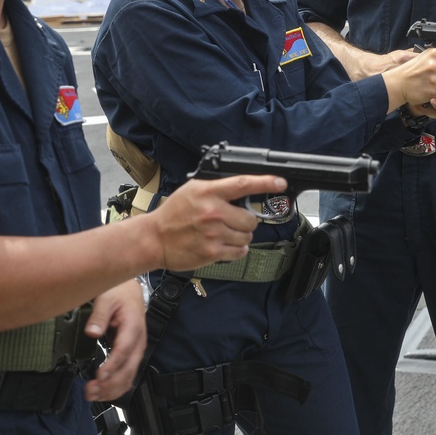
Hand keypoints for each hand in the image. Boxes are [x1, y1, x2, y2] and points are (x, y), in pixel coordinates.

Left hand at [82, 279, 145, 401]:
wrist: (130, 293)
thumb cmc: (120, 295)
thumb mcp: (106, 299)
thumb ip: (99, 316)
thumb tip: (92, 332)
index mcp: (133, 327)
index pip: (124, 350)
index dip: (112, 365)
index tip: (100, 375)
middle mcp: (138, 342)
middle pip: (128, 369)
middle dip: (110, 384)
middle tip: (91, 389)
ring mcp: (137, 351)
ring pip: (129, 377)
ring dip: (111, 390)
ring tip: (92, 394)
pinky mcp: (132, 356)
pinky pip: (127, 377)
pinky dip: (115, 388)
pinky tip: (103, 393)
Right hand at [146, 175, 273, 269]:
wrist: (155, 238)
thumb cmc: (173, 214)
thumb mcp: (192, 190)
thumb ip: (216, 188)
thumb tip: (241, 188)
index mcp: (208, 192)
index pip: (243, 184)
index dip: (265, 182)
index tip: (280, 182)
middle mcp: (213, 212)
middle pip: (250, 218)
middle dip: (246, 221)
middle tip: (232, 221)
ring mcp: (214, 233)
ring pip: (247, 236)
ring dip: (240, 236)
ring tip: (223, 233)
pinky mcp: (213, 252)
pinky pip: (240, 251)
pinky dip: (236, 249)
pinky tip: (224, 244)